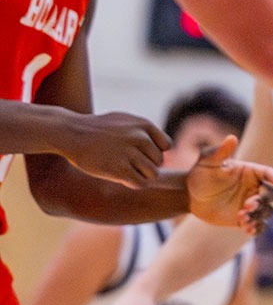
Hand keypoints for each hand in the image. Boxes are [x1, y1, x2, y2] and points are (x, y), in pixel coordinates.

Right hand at [49, 109, 169, 185]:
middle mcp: (139, 137)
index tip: (139, 154)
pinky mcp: (118, 169)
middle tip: (128, 164)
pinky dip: (134, 184)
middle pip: (159, 161)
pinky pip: (140, 182)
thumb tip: (168, 148)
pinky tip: (121, 178)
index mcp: (144, 125)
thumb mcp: (125, 121)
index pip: (166, 146)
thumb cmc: (98, 129)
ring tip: (125, 171)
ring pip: (153, 173)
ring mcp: (129, 153)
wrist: (70, 132)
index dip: (154, 153)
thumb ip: (146, 131)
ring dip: (141, 176)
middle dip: (146, 165)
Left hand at [184, 135, 272, 234]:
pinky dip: (256, 228)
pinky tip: (247, 228)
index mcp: (250, 172)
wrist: (189, 196)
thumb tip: (231, 138)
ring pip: (266, 211)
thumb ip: (220, 152)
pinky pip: (258, 225)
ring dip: (258, 215)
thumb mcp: (207, 162)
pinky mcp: (245, 218)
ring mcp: (250, 204)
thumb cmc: (199, 175)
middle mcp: (254, 188)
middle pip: (270, 195)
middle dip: (263, 200)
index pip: (268, 173)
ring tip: (242, 217)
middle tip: (248, 204)